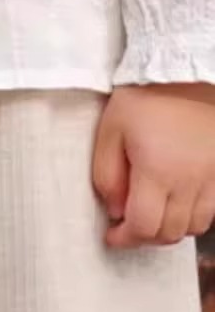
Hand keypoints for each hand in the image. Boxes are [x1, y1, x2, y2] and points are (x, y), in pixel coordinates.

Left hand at [91, 83, 214, 248]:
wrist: (184, 74)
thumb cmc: (145, 96)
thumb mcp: (111, 127)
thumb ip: (107, 172)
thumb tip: (114, 208)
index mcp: (157, 171)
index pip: (144, 225)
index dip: (125, 238)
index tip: (112, 235)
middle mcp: (188, 183)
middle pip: (169, 233)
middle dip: (144, 237)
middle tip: (127, 228)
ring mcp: (209, 180)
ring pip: (192, 228)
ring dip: (168, 230)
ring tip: (149, 216)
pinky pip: (209, 213)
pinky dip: (191, 219)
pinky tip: (175, 205)